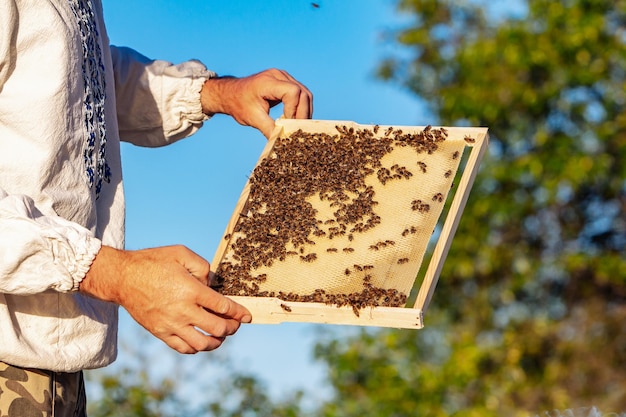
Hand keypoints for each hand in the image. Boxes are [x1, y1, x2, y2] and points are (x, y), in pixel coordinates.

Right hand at [80, 245, 251, 353]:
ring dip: (217, 342)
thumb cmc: (153, 262)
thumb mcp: (181, 253)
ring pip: (202, 344)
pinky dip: (197, 349)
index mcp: (191, 290)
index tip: (247, 316)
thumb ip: (202, 266)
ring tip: (222, 336)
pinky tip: (202, 342)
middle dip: (232, 327)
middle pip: (218, 328)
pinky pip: (183, 348)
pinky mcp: (160, 333)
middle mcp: (183, 310)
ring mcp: (171, 324)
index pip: (224, 307)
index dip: (239, 313)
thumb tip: (212, 282)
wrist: (123, 278)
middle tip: (236, 324)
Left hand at [200, 68, 312, 137]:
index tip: (287, 124)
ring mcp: (283, 77)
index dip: (294, 109)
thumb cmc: (239, 104)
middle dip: (303, 113)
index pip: (293, 92)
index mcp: (268, 81)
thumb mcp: (253, 119)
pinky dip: (300, 107)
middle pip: (303, 93)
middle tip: (297, 130)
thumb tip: (283, 142)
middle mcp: (278, 75)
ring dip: (304, 111)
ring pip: (305, 94)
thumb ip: (269, 129)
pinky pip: (300, 94)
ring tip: (297, 126)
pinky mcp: (285, 82)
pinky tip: (294, 119)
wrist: (230, 94)